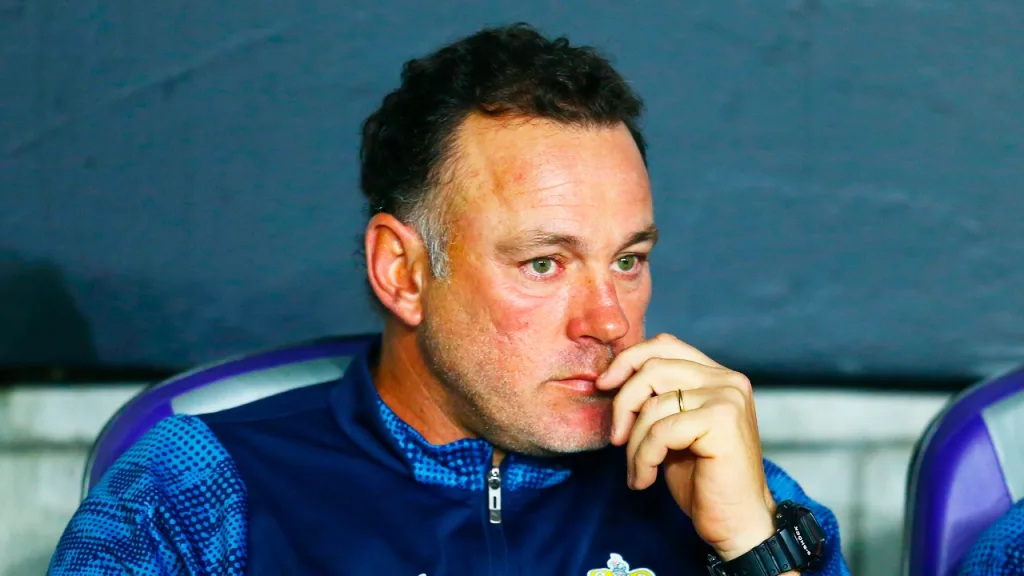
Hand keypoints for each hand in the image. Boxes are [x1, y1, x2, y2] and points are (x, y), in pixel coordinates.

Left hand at [595, 333, 775, 560]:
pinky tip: (645, 480)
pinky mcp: (723, 422)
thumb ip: (656, 399)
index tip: (604, 385)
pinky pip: (661, 431)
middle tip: (616, 440)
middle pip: (653, 369)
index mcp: (716, 375)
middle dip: (624, 404)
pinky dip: (644, 458)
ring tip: (638, 472)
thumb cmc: (702, 479)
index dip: (629, 360)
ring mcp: (728, 398)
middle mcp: (727, 380)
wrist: (736, 523)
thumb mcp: (672, 430)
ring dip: (634, 445)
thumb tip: (611, 377)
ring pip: (654, 405)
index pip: (665, 345)